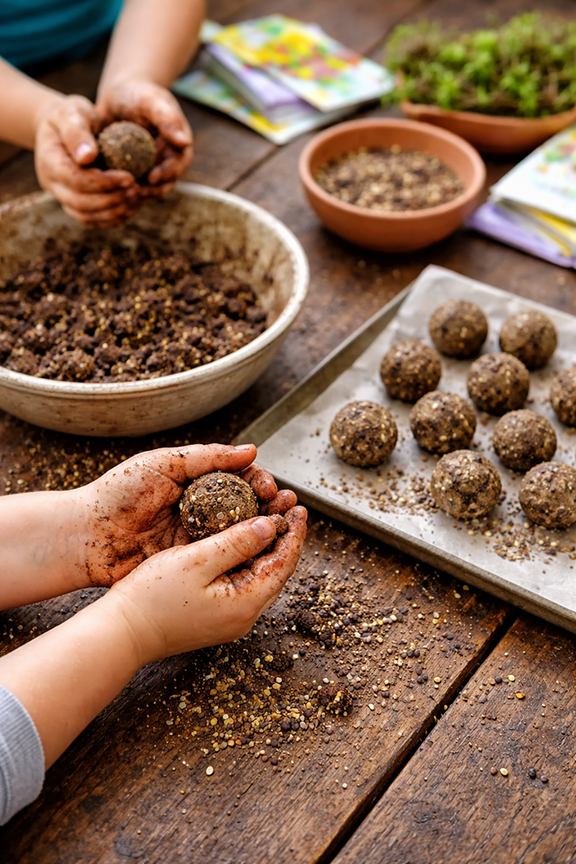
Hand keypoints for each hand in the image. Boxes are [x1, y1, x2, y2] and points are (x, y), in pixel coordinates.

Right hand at [34, 94, 138, 226]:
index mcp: (49, 161)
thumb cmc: (72, 115)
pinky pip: (91, 219)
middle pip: (81, 203)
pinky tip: (130, 208)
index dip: (104, 183)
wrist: (64, 127)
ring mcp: (61, 195)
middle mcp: (51, 183)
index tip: (130, 177)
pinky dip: (111, 218)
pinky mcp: (73, 203)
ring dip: (113, 212)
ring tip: (136, 198)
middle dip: (111, 200)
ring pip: (86, 216)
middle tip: (137, 190)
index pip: (77, 181)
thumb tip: (87, 156)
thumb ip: (77, 132)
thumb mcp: (74, 113)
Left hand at [71, 443, 296, 587]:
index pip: (238, 479)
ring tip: (283, 524)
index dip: (259, 481)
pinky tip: (261, 549)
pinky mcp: (189, 562)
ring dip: (264, 527)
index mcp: (194, 483)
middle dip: (270, 504)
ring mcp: (195, 537)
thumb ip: (209, 456)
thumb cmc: (118, 493)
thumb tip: (251, 450)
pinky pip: (222, 556)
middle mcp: (199, 509)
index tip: (271, 486)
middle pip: (245, 506)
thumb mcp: (164, 464)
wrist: (85, 535)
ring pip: (239, 532)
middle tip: (287, 505)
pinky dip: (244, 552)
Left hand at [96, 79, 192, 201]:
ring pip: (147, 191)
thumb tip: (184, 142)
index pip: (178, 166)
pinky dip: (122, 192)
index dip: (167, 174)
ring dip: (136, 196)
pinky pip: (130, 189)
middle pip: (164, 184)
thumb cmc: (137, 94)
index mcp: (178, 147)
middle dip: (151, 191)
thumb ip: (167, 119)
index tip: (152, 178)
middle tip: (134, 193)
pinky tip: (109, 194)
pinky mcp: (134, 175)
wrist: (117, 97)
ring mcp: (150, 170)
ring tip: (120, 196)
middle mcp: (167, 162)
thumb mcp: (151, 101)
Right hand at [108, 504, 307, 662]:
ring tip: (269, 514)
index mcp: (246, 604)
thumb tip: (270, 525)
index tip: (298, 507)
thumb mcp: (197, 560)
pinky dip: (248, 557)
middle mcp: (244, 616)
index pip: (284, 563)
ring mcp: (231, 619)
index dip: (293, 532)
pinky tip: (242, 538)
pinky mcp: (216, 615)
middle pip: (277, 570)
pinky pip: (243, 582)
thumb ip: (236, 542)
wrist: (121, 633)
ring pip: (261, 575)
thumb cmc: (152, 597)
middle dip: (284, 536)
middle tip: (287, 505)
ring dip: (267, 545)